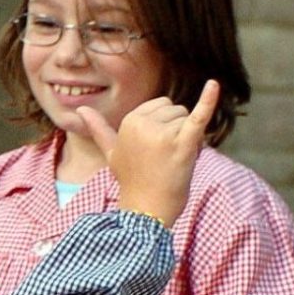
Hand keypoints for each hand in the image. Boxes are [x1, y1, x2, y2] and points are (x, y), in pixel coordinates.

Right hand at [75, 79, 218, 228]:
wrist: (146, 209)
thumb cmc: (130, 179)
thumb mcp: (111, 151)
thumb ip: (98, 129)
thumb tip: (80, 110)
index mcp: (129, 121)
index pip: (160, 106)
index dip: (163, 125)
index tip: (152, 148)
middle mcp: (143, 124)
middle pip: (176, 110)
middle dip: (176, 128)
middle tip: (164, 155)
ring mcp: (163, 133)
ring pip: (188, 118)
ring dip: (188, 136)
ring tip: (173, 159)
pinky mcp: (183, 143)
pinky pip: (199, 116)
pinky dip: (209, 101)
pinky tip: (213, 85)